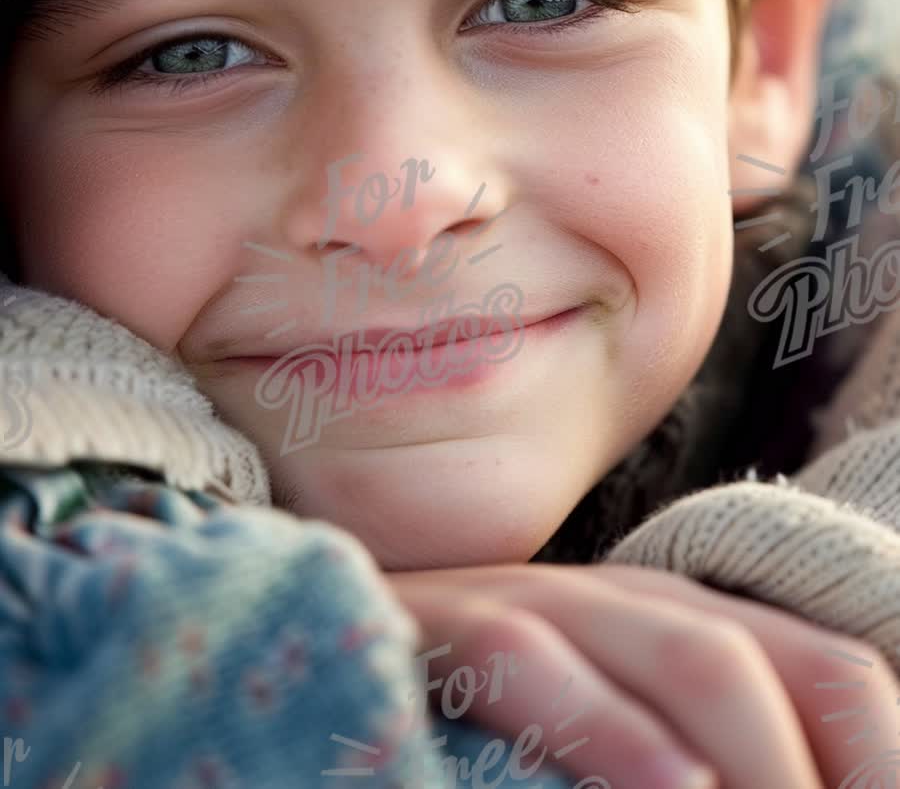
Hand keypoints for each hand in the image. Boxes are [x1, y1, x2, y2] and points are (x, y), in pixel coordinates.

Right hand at [384, 561, 899, 788]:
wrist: (372, 645)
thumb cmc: (507, 715)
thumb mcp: (619, 737)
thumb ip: (702, 758)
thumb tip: (777, 787)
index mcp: (686, 621)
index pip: (833, 673)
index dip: (882, 758)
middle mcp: (634, 601)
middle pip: (781, 667)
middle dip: (830, 778)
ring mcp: (548, 604)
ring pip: (694, 656)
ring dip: (763, 766)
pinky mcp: (457, 623)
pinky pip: (541, 661)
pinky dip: (613, 733)